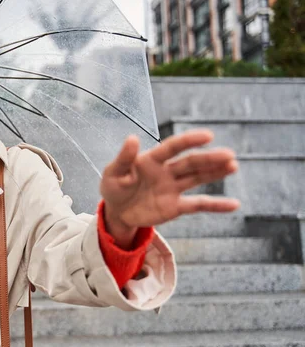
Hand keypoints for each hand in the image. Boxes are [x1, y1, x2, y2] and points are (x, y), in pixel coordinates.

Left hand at [100, 129, 239, 246]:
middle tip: (229, 155)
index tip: (208, 136)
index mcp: (151, 160)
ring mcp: (173, 188)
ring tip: (233, 166)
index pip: (173, 147)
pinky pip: (198, 205)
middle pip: (190, 162)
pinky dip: (215, 205)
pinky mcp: (175, 206)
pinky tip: (234, 204)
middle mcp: (166, 171)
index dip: (189, 141)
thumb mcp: (113, 173)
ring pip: (197, 178)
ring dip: (215, 173)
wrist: (116, 211)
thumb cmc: (113, 187)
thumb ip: (123, 158)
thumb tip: (132, 138)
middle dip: (209, 159)